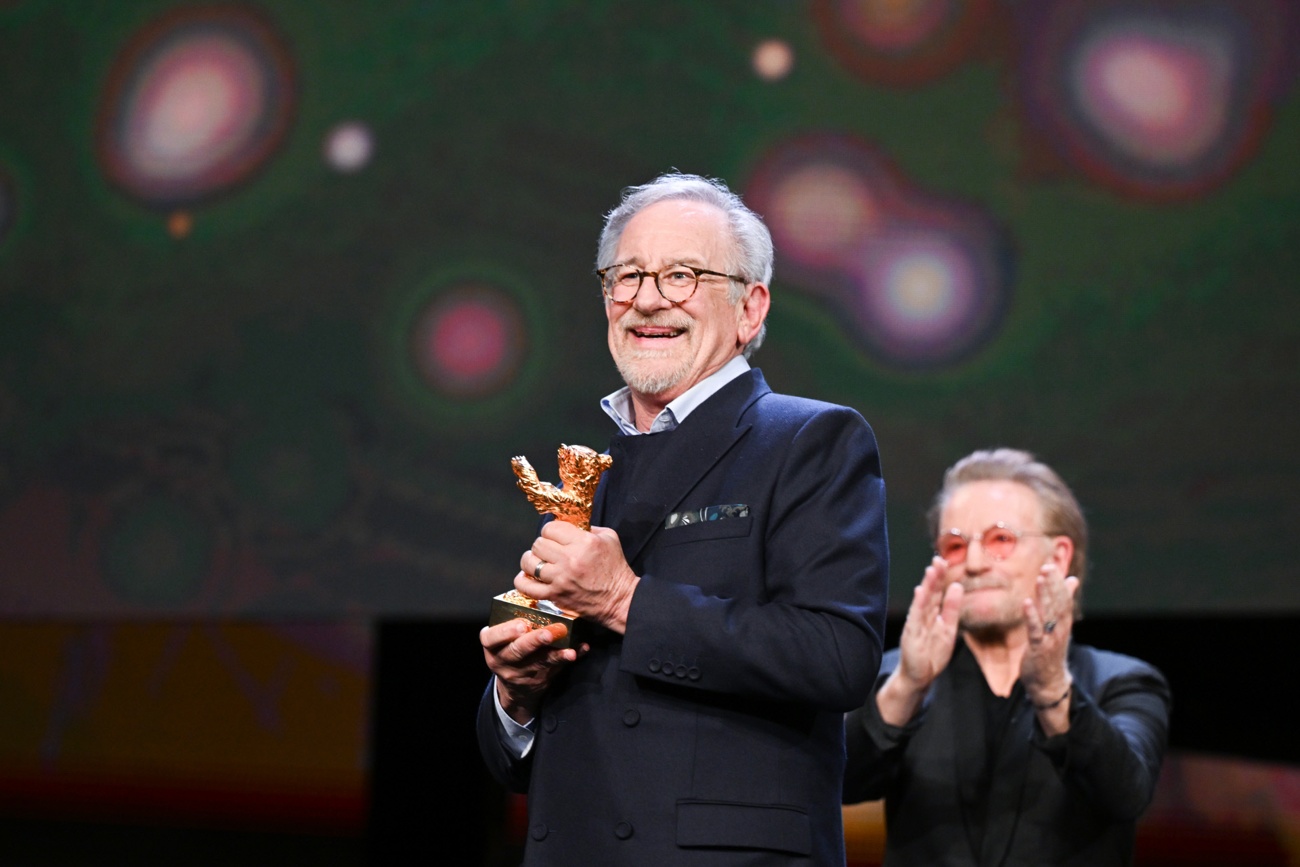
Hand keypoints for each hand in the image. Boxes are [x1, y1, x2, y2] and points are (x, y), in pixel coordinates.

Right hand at [480, 618, 583, 724]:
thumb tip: (536, 596)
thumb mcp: (500, 639)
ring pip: (538, 663)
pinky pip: (554, 669)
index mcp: (491, 645)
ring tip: (569, 650)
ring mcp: (519, 673)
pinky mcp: (536, 680)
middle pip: (517, 651)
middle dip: (533, 641)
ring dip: (555, 654)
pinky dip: (567, 658)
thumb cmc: (508, 648)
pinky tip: (578, 651)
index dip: (505, 632)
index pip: (491, 638)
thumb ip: (511, 624)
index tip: (521, 625)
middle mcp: (503, 660)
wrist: (514, 686)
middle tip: (548, 633)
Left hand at [515, 521, 639, 632]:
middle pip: (538, 543)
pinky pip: (526, 587)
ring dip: (531, 560)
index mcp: (584, 542)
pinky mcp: (555, 595)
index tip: (556, 536)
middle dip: (543, 544)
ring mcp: (560, 579)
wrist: (620, 600)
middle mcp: (570, 559)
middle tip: (550, 550)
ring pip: (529, 562)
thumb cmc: (616, 569)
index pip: (551, 528)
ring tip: (539, 562)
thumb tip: (569, 525)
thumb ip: (589, 528)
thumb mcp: (610, 538)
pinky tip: (528, 576)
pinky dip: (522, 580)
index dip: (552, 531)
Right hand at [877, 556, 963, 725]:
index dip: (940, 577)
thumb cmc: (932, 654)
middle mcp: (923, 615)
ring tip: (931, 571)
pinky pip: (916, 616)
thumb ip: (951, 608)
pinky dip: (919, 604)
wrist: (919, 676)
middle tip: (939, 560)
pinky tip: (920, 592)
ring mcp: (916, 623)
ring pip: (923, 601)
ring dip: (927, 586)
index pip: (937, 592)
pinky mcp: (912, 634)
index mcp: (933, 614)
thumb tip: (957, 586)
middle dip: (934, 577)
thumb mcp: (948, 629)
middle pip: (930, 593)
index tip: (944, 561)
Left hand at [1020, 563, 1078, 713]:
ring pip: (1049, 613)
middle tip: (1047, 566)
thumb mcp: (1059, 626)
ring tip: (1041, 577)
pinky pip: (1035, 630)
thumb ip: (1063, 602)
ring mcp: (1050, 638)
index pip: (1064, 598)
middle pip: (1058, 603)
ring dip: (1045, 595)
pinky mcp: (1038, 648)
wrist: (1049, 682)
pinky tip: (1026, 603)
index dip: (1058, 582)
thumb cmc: (1051, 651)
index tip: (1051, 564)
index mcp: (1064, 622)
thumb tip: (1072, 579)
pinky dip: (1032, 616)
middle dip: (1053, 584)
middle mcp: (1060, 629)